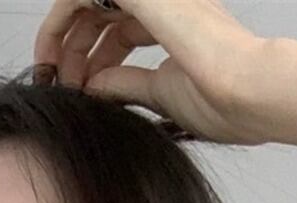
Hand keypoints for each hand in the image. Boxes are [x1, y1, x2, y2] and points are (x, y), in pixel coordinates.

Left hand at [31, 0, 272, 145]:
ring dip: (62, 38)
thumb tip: (94, 86)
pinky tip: (50, 53)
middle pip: (100, 13)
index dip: (92, 60)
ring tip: (56, 78)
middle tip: (63, 88)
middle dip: (73, 51)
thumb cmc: (223, 99)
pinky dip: (58, 21)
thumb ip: (126, 85)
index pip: (119, 29)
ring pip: (87, 0)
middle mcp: (163, 1)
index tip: (77, 93)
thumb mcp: (160, 93)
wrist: (246, 90)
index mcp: (174, 20)